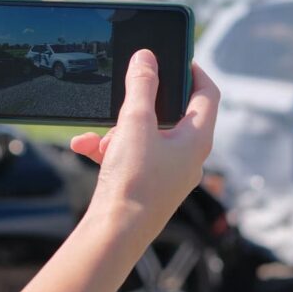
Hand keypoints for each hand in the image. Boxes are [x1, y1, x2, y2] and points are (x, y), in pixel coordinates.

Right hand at [70, 50, 219, 253]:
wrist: (115, 235)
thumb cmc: (133, 182)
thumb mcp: (135, 124)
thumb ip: (141, 86)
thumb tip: (146, 57)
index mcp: (197, 139)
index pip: (208, 93)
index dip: (195, 70)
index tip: (178, 56)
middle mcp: (189, 157)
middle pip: (174, 114)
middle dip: (142, 103)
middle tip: (126, 93)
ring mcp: (169, 174)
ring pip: (147, 136)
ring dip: (119, 129)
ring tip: (98, 135)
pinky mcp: (148, 187)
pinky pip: (132, 157)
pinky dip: (110, 148)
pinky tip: (84, 146)